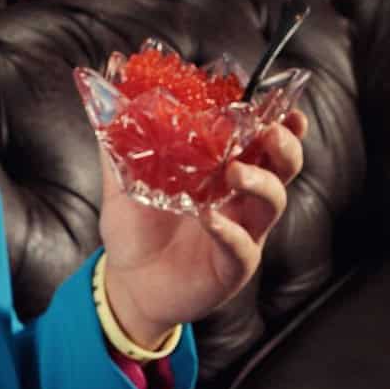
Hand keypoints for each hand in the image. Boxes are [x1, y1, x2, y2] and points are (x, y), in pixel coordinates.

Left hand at [98, 111, 308, 346]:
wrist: (128, 284)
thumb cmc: (135, 232)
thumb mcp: (123, 184)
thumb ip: (118, 147)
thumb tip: (104, 103)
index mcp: (223, 172)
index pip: (261, 141)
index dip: (280, 122)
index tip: (283, 105)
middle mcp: (241, 200)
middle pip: (283, 167)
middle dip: (285, 145)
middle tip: (270, 130)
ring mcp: (242, 232)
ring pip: (273, 202)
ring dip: (260, 181)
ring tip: (236, 170)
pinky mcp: (232, 266)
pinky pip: (242, 247)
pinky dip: (230, 231)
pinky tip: (210, 218)